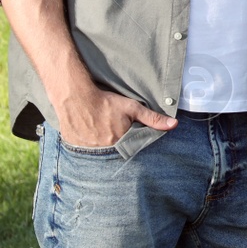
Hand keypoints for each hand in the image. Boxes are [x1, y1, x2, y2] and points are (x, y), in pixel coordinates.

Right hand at [55, 86, 175, 147]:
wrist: (75, 97)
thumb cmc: (106, 102)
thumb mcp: (132, 108)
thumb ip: (152, 119)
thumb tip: (173, 125)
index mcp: (117, 143)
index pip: (128, 148)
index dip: (128, 140)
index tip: (125, 132)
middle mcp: (101, 150)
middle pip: (112, 150)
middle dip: (114, 142)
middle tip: (110, 128)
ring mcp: (85, 148)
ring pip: (96, 150)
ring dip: (99, 142)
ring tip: (98, 129)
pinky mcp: (72, 143)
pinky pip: (82, 147)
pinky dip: (85, 141)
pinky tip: (86, 131)